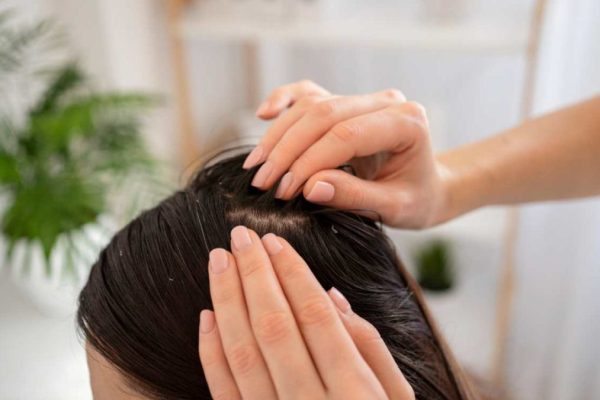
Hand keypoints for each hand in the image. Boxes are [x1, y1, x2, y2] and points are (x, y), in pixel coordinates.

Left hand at [198, 226, 414, 399]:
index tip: (274, 240)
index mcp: (355, 393)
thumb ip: (370, 347)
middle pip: (274, 325)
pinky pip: (223, 390)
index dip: (291, 273)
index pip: (315, 315)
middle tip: (239, 235)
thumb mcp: (398, 399)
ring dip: (226, 301)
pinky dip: (211, 351)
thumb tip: (331, 297)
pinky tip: (207, 315)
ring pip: (243, 352)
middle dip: (254, 274)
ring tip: (219, 261)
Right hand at [244, 80, 450, 228]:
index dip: (310, 161)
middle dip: (288, 150)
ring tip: (257, 167)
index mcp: (406, 122)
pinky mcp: (345, 103)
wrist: (427, 186)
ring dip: (279, 135)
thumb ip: (355, 196)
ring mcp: (363, 98)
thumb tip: (310, 187)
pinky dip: (284, 100)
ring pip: (310, 105)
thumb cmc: (416, 199)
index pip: (346, 135)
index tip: (285, 190)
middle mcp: (384, 101)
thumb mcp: (394, 207)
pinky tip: (264, 114)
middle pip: (323, 114)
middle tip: (264, 183)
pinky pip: (309, 94)